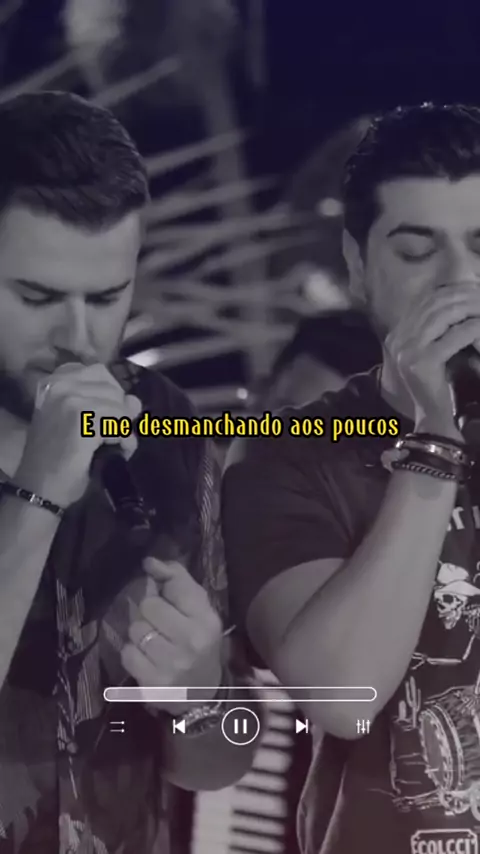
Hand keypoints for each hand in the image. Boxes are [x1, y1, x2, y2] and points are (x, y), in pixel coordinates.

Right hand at [15, 363, 141, 507]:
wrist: (39, 487)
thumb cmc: (57, 458)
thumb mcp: (80, 424)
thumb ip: (106, 406)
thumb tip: (135, 400)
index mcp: (54, 381)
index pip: (99, 372)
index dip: (111, 395)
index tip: (108, 416)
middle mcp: (60, 384)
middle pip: (112, 387)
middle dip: (120, 412)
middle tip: (115, 435)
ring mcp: (69, 399)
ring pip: (118, 405)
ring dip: (123, 428)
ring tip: (115, 446)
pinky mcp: (81, 417)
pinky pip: (119, 421)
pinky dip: (123, 438)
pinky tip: (114, 451)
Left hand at [121, 558, 222, 714]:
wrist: (203, 696)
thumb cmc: (200, 643)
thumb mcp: (199, 610)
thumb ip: (177, 581)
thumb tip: (149, 562)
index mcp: (206, 619)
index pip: (174, 586)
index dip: (162, 586)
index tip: (162, 592)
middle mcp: (191, 641)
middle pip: (148, 606)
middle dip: (149, 612)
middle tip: (159, 623)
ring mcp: (171, 665)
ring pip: (135, 630)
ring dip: (140, 634)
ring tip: (154, 642)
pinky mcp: (152, 684)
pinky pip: (127, 654)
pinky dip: (132, 654)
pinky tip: (147, 659)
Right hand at [384, 281, 479, 436]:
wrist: (433, 416)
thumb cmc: (437, 383)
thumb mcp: (432, 350)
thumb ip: (435, 327)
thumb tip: (457, 297)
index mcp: (397, 335)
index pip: (424, 301)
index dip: (451, 291)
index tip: (472, 289)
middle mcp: (397, 340)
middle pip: (434, 306)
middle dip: (462, 297)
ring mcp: (407, 351)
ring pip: (443, 317)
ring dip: (469, 310)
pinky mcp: (422, 362)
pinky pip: (453, 337)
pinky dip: (472, 330)